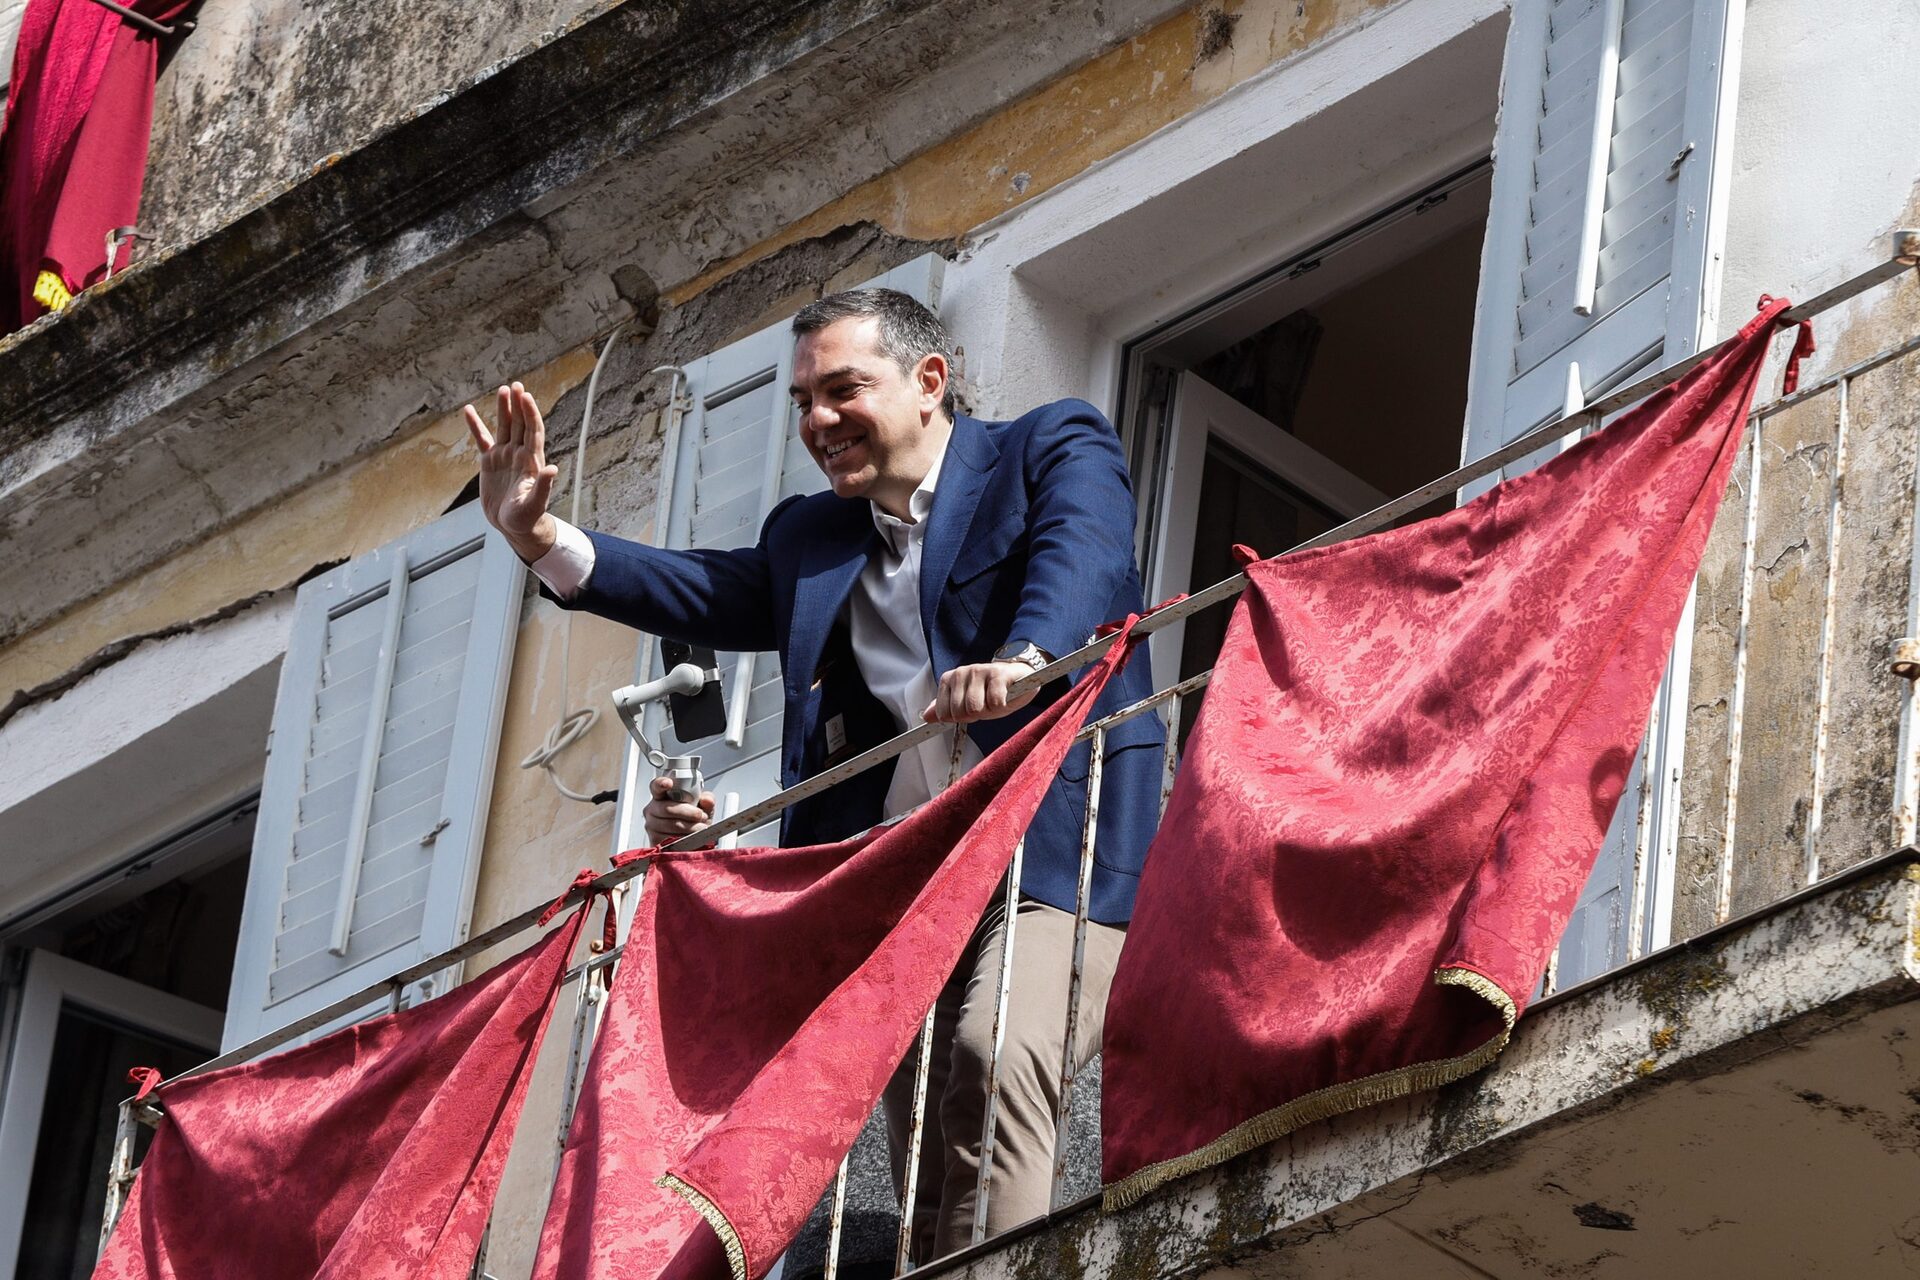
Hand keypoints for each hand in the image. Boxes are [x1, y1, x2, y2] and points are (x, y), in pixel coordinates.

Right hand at [463, 382, 558, 562]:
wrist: (514, 526)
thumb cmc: (527, 518)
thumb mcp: (534, 504)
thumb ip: (543, 486)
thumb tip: (553, 469)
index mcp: (531, 461)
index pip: (533, 431)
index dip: (530, 413)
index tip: (525, 396)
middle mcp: (519, 454)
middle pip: (519, 424)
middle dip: (518, 405)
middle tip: (515, 385)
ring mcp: (505, 456)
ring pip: (504, 427)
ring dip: (503, 409)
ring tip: (502, 390)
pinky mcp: (490, 462)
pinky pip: (482, 439)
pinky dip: (475, 426)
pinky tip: (468, 411)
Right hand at [643, 776, 716, 845]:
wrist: (694, 840)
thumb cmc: (694, 819)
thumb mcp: (703, 806)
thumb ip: (707, 799)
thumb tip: (707, 800)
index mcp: (662, 796)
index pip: (656, 786)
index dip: (661, 784)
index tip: (669, 783)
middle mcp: (653, 810)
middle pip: (667, 808)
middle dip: (688, 812)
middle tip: (700, 815)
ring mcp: (652, 826)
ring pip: (672, 825)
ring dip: (691, 826)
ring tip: (700, 826)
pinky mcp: (654, 841)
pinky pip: (672, 839)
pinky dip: (686, 838)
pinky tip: (692, 837)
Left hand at [923, 661, 1041, 724]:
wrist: (1019, 677)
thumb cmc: (991, 691)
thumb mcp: (966, 702)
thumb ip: (946, 708)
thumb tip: (926, 717)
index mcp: (949, 679)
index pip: (943, 713)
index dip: (959, 718)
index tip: (969, 709)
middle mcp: (961, 672)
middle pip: (959, 712)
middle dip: (975, 715)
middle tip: (985, 704)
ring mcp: (979, 670)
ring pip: (975, 708)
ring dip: (989, 711)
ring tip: (995, 700)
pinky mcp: (998, 674)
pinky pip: (994, 702)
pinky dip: (1002, 705)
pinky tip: (1005, 696)